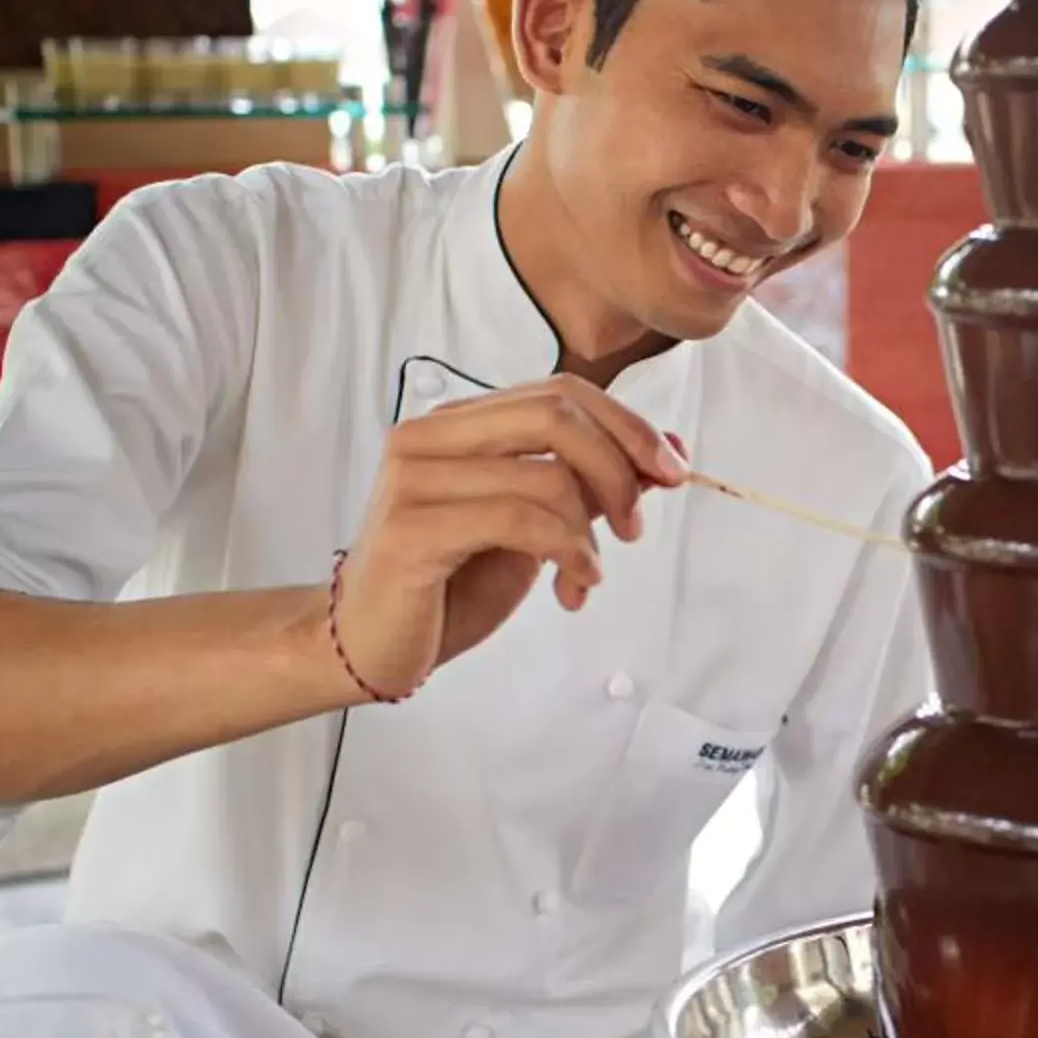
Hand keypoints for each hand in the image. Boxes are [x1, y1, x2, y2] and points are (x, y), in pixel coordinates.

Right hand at [330, 376, 687, 697]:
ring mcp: (415, 478)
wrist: (368, 645)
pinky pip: (521, 520)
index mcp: (456, 425)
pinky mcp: (414, 528)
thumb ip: (583, 485)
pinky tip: (576, 584)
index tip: (670, 469)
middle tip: (636, 523)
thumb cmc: (446, 587)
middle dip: (620, 465)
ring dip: (591, 531)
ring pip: (546, 474)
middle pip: (556, 414)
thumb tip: (664, 451)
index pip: (558, 393)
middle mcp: (428, 437)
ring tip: (589, 573)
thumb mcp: (532, 529)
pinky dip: (569, 552)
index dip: (626, 425)